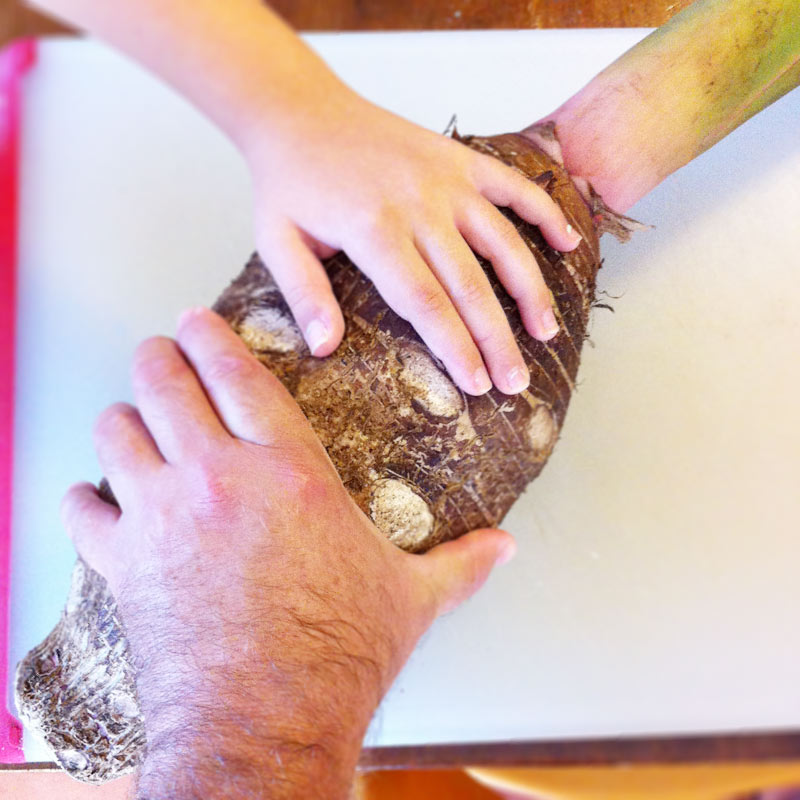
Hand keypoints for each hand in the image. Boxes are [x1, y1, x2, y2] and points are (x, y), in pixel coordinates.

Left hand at [61, 307, 515, 798]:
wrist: (267, 722)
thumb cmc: (340, 653)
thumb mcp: (412, 598)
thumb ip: (460, 563)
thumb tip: (507, 550)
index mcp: (289, 471)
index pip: (237, 375)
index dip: (210, 337)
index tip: (195, 320)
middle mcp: (218, 478)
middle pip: (164, 384)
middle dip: (157, 358)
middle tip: (159, 353)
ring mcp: (163, 516)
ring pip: (116, 432)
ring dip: (121, 420)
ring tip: (131, 418)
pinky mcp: (125, 564)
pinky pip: (83, 510)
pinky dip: (84, 498)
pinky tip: (94, 498)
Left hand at [244, 87, 581, 396]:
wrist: (302, 109)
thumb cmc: (290, 182)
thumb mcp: (278, 240)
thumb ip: (304, 295)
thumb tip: (325, 348)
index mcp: (373, 230)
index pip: (424, 302)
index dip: (455, 346)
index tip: (477, 384)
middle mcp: (419, 205)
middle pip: (469, 284)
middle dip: (497, 339)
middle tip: (516, 382)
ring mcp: (445, 179)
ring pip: (502, 241)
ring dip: (529, 289)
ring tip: (546, 332)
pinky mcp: (459, 158)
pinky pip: (513, 186)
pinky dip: (543, 213)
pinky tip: (568, 243)